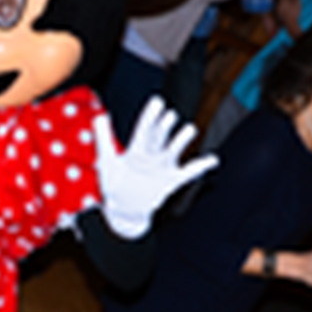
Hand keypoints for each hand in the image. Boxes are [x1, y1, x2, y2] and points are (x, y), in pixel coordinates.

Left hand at [95, 97, 218, 237]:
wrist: (124, 210)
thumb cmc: (114, 184)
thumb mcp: (106, 161)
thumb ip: (103, 139)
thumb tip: (99, 116)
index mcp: (136, 148)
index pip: (145, 128)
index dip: (151, 115)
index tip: (158, 101)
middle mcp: (152, 154)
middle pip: (160, 136)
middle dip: (165, 126)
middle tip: (170, 115)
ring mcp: (163, 167)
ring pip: (174, 149)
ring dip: (181, 140)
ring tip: (189, 129)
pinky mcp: (171, 180)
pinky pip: (189, 172)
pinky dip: (201, 166)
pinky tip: (212, 159)